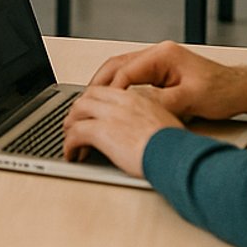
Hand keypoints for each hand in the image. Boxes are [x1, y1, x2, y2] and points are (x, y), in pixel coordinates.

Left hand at [62, 86, 181, 178]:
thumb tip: (144, 132)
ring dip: (70, 127)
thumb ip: (148, 121)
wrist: (177, 155)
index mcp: (136, 98)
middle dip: (76, 112)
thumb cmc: (176, 146)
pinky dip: (69, 144)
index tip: (89, 112)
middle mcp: (120, 103)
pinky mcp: (101, 131)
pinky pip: (75, 134)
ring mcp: (109, 115)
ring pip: (77, 113)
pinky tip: (72, 154)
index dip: (92, 101)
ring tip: (69, 141)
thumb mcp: (163, 124)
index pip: (105, 91)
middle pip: (87, 98)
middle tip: (73, 125)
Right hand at [84, 41, 246, 119]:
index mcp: (163, 55)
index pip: (126, 71)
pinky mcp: (161, 71)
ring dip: (107, 84)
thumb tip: (136, 108)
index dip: (111, 90)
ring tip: (94, 102)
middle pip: (117, 65)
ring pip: (121, 69)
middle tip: (85, 102)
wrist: (241, 90)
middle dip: (99, 83)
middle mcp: (158, 54)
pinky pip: (132, 76)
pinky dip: (120, 87)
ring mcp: (158, 61)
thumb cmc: (222, 92)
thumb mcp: (191, 100)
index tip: (100, 106)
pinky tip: (115, 101)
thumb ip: (161, 102)